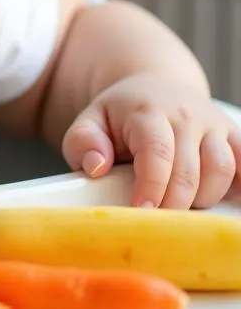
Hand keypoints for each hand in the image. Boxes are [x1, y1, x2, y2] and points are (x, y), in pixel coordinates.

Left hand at [62, 74, 240, 208]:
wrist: (153, 88)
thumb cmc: (120, 114)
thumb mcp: (90, 121)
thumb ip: (83, 142)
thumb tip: (96, 166)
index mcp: (148, 112)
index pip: (156, 153)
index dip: (151, 187)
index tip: (141, 212)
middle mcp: (186, 115)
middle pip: (189, 170)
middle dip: (173, 203)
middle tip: (156, 220)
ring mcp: (214, 125)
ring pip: (222, 170)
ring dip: (203, 198)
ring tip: (179, 205)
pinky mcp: (233, 135)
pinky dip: (239, 186)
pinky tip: (226, 203)